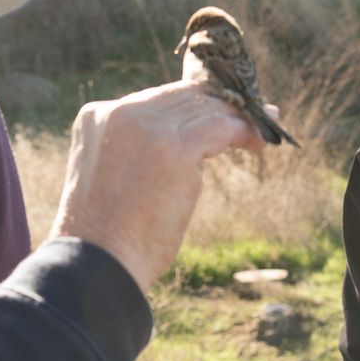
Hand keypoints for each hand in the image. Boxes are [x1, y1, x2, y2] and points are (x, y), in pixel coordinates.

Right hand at [49, 81, 263, 288]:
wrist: (96, 264)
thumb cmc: (104, 237)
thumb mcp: (110, 179)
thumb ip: (134, 152)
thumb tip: (180, 151)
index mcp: (96, 117)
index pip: (155, 98)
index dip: (192, 103)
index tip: (218, 111)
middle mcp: (120, 112)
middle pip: (183, 97)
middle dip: (219, 104)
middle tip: (251, 112)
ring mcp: (149, 127)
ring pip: (206, 108)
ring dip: (238, 117)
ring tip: (263, 125)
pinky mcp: (177, 148)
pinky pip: (223, 127)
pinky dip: (246, 131)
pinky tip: (260, 142)